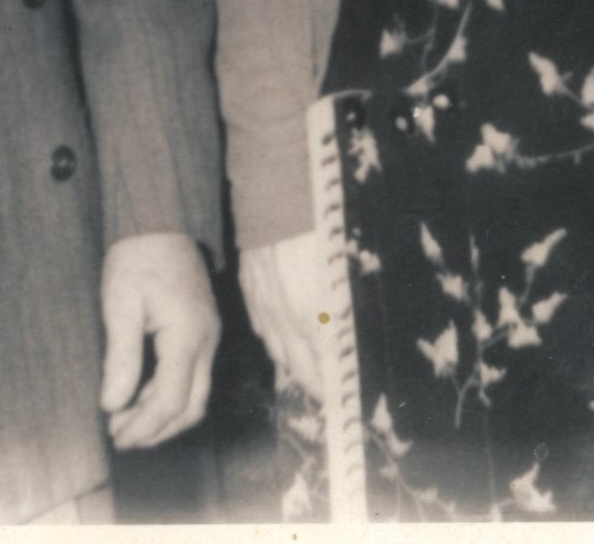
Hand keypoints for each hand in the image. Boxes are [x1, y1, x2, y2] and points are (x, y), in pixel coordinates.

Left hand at [100, 231, 220, 449]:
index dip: (143, 426)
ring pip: (196, 396)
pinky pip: (194, 377)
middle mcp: (207, 341)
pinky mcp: (203, 331)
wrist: (159, 220)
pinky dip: (169, 396)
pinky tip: (141, 397)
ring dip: (163, 416)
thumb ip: (121, 358)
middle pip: (192, 407)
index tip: (114, 435)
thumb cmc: (137, 257)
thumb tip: (113, 404)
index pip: (170, 401)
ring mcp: (209, 336)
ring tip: (125, 420)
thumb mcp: (120, 305)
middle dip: (156, 430)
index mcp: (187, 335)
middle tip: (119, 436)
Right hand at [237, 228, 338, 403]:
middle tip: (324, 395)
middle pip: (300, 366)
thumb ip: (343, 306)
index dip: (332, 386)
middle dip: (314, 384)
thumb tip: (343, 332)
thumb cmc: (319, 226)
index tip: (340, 400)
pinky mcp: (250, 289)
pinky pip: (261, 328)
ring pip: (277, 350)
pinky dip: (274, 342)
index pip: (324, 366)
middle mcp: (286, 317)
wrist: (278, 193)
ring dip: (294, 366)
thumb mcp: (342, 268)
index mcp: (314, 314)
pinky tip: (281, 344)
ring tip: (305, 377)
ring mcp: (263, 305)